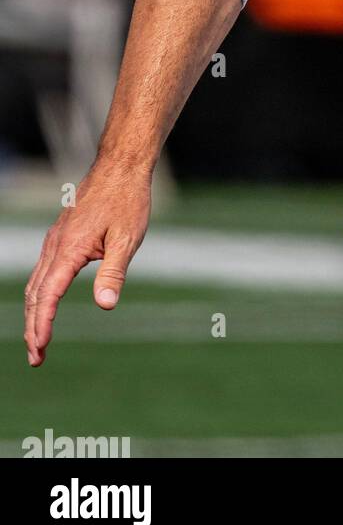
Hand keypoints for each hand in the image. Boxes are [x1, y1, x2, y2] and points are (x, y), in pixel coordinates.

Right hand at [24, 159, 151, 366]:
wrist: (120, 167)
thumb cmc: (127, 201)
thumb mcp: (127, 239)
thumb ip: (114, 273)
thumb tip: (105, 306)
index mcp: (69, 249)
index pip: (49, 296)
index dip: (42, 325)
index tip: (40, 349)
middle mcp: (56, 245)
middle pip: (36, 295)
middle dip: (33, 328)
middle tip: (37, 358)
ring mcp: (55, 239)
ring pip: (36, 283)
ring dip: (34, 313)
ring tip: (38, 339)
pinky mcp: (60, 235)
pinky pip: (42, 270)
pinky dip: (39, 293)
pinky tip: (46, 303)